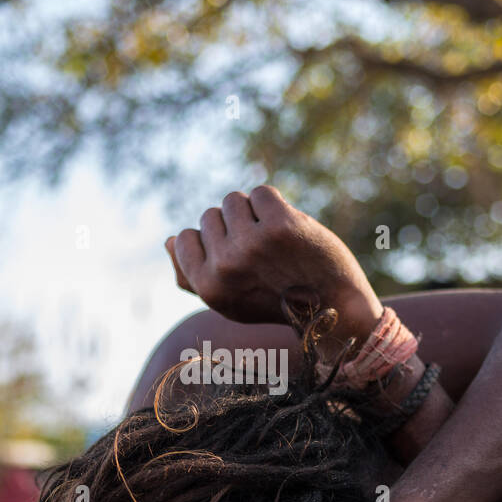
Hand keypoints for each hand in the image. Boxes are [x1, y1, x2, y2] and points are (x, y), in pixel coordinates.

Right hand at [165, 185, 381, 340]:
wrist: (333, 308)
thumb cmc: (277, 303)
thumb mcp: (229, 301)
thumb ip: (192, 276)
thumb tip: (168, 241)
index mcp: (207, 288)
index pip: (183, 238)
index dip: (210, 241)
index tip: (236, 257)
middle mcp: (226, 267)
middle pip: (209, 216)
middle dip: (233, 226)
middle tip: (262, 253)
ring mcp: (253, 244)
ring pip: (233, 200)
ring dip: (253, 212)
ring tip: (274, 239)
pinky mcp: (281, 225)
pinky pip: (261, 193)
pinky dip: (275, 205)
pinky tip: (289, 228)